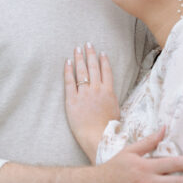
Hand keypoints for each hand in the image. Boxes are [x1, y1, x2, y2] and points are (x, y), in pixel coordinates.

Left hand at [64, 43, 120, 159]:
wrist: (97, 137)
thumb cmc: (108, 128)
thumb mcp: (115, 110)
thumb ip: (111, 99)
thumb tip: (108, 93)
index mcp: (108, 92)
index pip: (106, 71)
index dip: (103, 60)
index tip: (101, 52)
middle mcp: (97, 89)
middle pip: (93, 67)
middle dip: (90, 54)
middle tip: (87, 44)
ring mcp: (84, 94)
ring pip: (82, 72)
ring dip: (79, 58)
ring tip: (77, 49)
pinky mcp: (72, 100)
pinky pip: (69, 82)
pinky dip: (68, 71)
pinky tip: (67, 62)